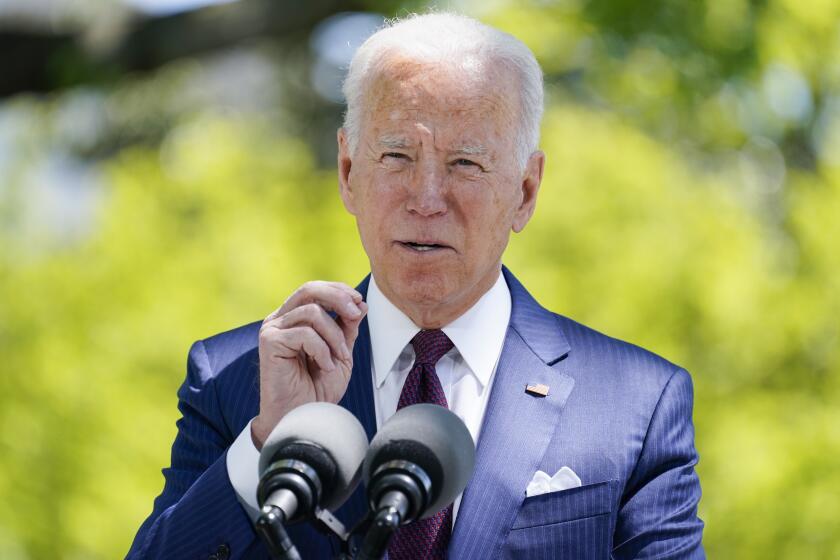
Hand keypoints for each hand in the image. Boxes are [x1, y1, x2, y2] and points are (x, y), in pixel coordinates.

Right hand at [251, 281, 367, 448]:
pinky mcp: (269, 342)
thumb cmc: (317, 390)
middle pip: (309, 290)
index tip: (361, 302)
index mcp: (293, 319)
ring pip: (312, 313)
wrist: (302, 419)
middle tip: (357, 313)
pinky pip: (305, 334)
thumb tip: (361, 304)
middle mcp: (279, 320)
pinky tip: (325, 367)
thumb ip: (347, 328)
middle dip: (338, 298)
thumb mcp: (341, 354)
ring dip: (334, 336)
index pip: (314, 290)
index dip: (339, 291)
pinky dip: (322, 350)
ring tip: (339, 359)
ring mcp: (272, 330)